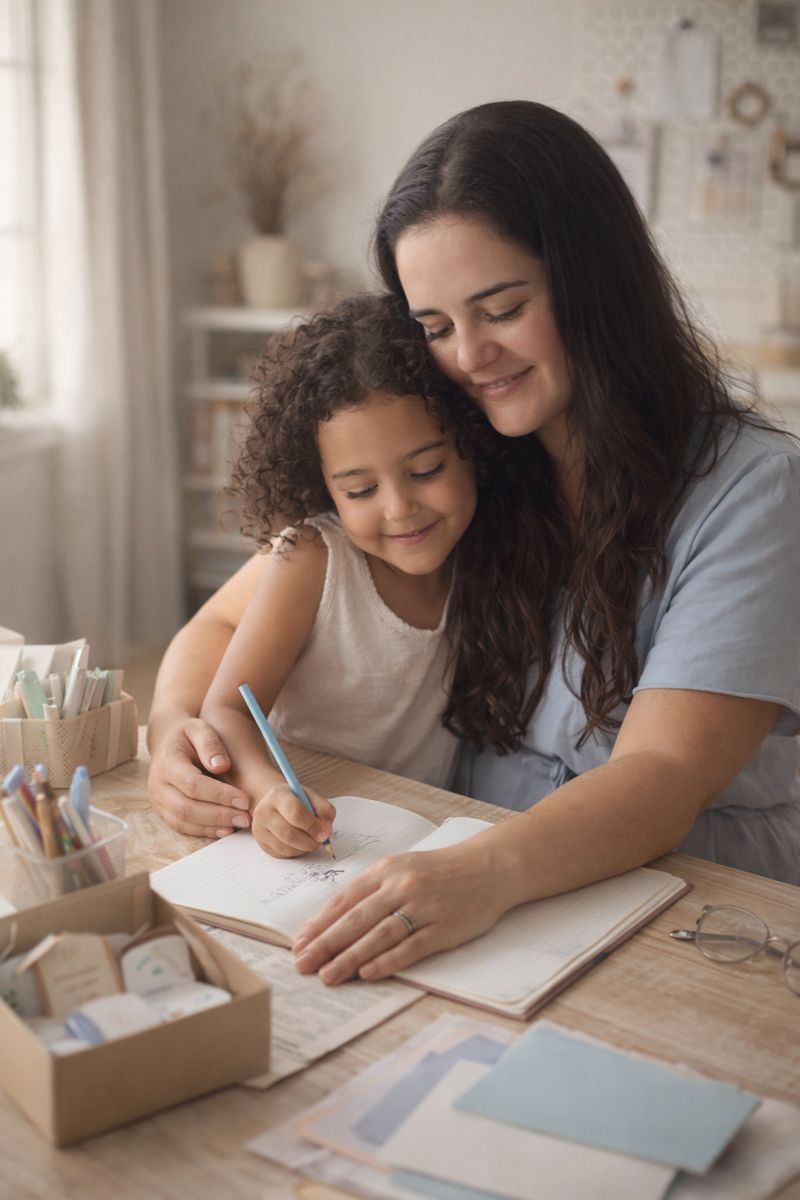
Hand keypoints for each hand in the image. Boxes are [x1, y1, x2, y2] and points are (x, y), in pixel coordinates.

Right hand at [147, 717, 251, 837]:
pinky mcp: (163, 811)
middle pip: (186, 807)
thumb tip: (221, 766)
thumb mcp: (200, 728)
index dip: (219, 794)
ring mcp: (158, 800)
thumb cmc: (189, 736)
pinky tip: (225, 830)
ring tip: (239, 825)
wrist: (168, 743)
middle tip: (245, 818)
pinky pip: (181, 827)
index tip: (244, 799)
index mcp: (168, 761)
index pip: (192, 784)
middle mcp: (158, 784)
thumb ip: (210, 744)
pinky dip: (204, 831)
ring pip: (182, 821)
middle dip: (218, 815)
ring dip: (212, 826)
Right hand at [252, 784, 335, 857]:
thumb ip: (324, 811)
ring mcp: (259, 829)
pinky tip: (301, 843)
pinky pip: (282, 854)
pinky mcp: (261, 843)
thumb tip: (325, 832)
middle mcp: (264, 811)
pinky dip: (296, 852)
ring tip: (312, 841)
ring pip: (286, 847)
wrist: (276, 805)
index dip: (312, 826)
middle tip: (322, 842)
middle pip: (288, 833)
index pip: (295, 812)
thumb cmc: (297, 801)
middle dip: (310, 842)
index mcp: (278, 795)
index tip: (325, 834)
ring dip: (304, 848)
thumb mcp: (312, 798)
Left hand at [291, 839, 507, 983]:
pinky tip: (368, 974)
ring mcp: (424, 907)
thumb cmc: (439, 871)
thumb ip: (371, 890)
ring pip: (379, 935)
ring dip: (350, 957)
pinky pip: (411, 947)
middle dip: (326, 943)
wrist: (488, 867)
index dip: (319, 923)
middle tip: (302, 964)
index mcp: (387, 870)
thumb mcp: (402, 868)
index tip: (298, 943)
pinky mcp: (445, 928)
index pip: (345, 899)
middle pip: (356, 919)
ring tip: (327, 975)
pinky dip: (388, 961)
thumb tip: (332, 921)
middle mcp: (402, 886)